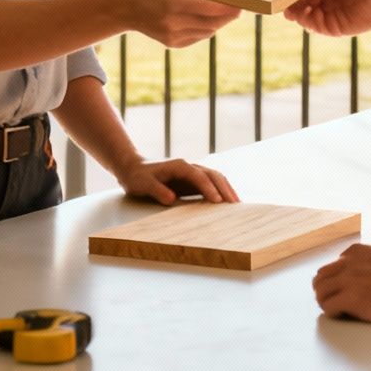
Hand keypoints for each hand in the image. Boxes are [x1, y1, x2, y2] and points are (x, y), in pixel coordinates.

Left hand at [113, 157, 239, 205]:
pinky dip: (220, 192)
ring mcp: (192, 173)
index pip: (199, 176)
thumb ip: (157, 191)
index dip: (209, 188)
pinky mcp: (192, 181)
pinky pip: (210, 185)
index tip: (218, 202)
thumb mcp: (143, 184)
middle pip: (213, 175)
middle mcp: (189, 167)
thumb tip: (172, 199)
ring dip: (226, 189)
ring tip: (237, 205)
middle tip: (236, 204)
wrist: (133, 168)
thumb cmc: (138, 176)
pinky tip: (226, 203)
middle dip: (225, 188)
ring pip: (215, 178)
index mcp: (179, 166)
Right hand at [114, 0, 241, 47]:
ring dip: (219, 21)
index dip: (230, 7)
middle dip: (229, 15)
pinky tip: (206, 16)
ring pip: (208, 32)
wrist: (125, 7)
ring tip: (224, 8)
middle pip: (213, 23)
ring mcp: (173, 36)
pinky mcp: (173, 44)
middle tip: (240, 5)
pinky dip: (206, 27)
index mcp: (175, 3)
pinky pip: (198, 36)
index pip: (211, 9)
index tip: (243, 1)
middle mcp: (174, 23)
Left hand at [313, 244, 370, 325]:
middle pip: (320, 278)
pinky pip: (328, 307)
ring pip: (320, 292)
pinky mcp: (351, 299)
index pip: (333, 266)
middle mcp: (348, 263)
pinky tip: (344, 316)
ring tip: (339, 312)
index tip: (344, 291)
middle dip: (325, 291)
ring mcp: (348, 280)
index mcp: (357, 252)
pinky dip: (332, 313)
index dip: (337, 281)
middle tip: (336, 304)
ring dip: (326, 303)